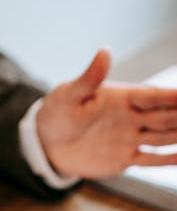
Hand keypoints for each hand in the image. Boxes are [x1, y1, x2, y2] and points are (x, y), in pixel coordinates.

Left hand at [36, 48, 176, 177]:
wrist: (46, 142)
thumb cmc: (56, 112)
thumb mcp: (69, 94)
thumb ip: (89, 78)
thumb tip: (104, 51)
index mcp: (121, 97)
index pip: (155, 96)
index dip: (175, 96)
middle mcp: (131, 117)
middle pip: (167, 116)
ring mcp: (129, 137)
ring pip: (165, 137)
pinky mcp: (123, 157)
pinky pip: (151, 158)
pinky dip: (169, 159)